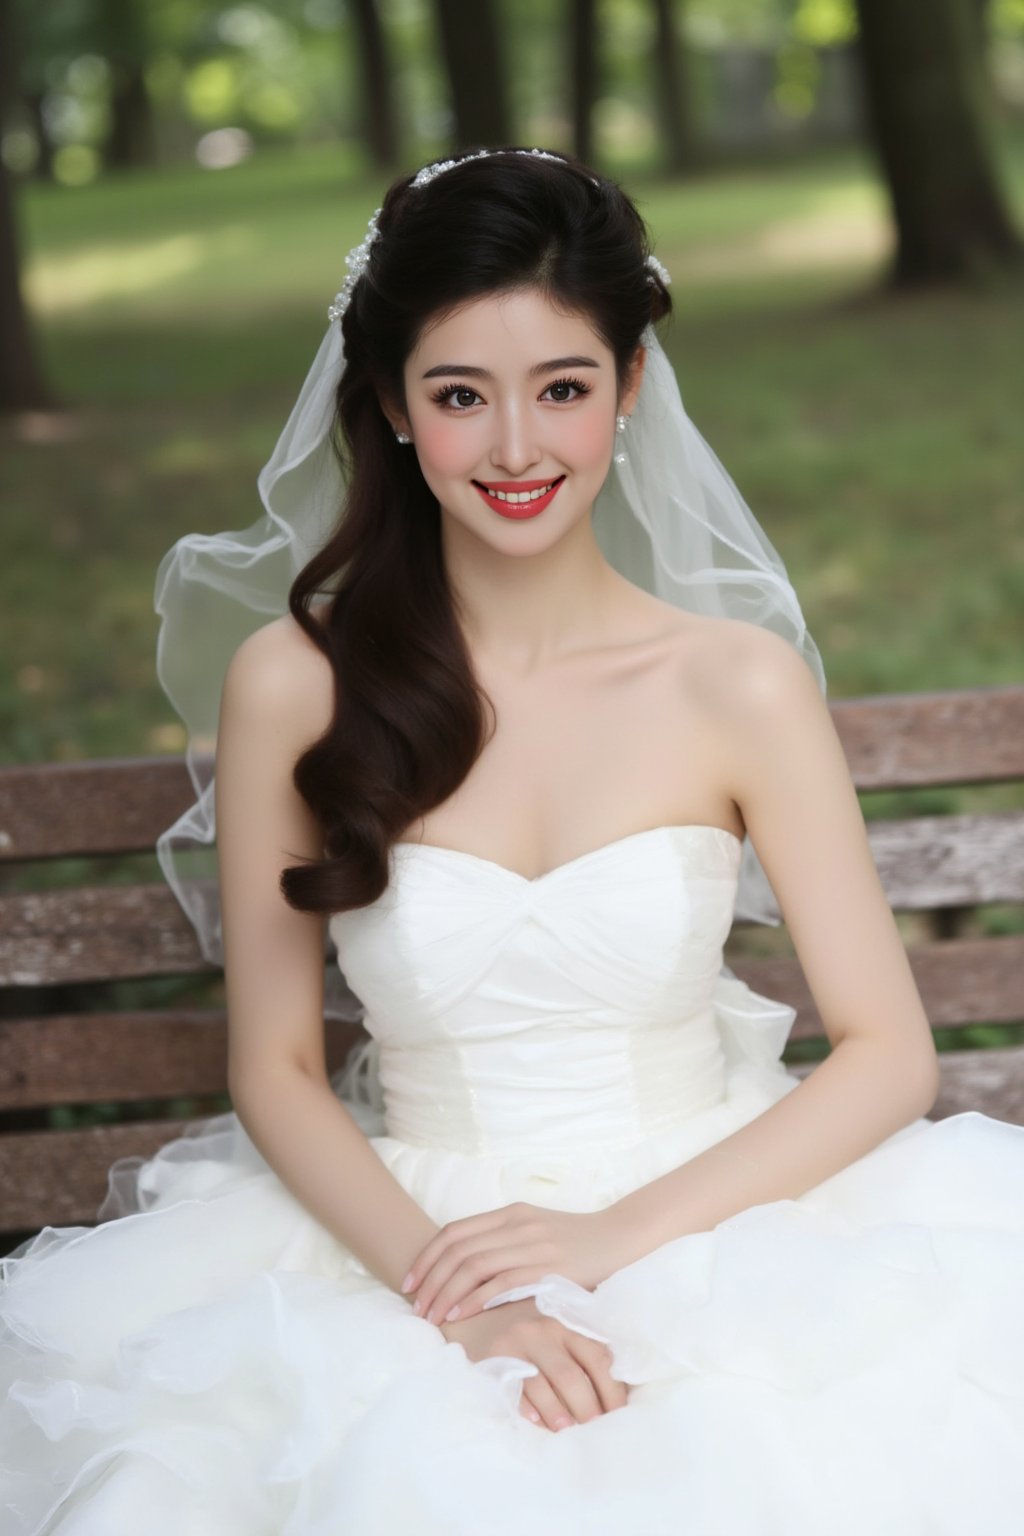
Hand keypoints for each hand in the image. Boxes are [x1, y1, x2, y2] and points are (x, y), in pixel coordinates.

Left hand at [401, 1202, 625, 1325]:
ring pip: (475, 1266)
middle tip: (415, 1306)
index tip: (409, 1281)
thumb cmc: (573, 1240)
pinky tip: (460, 1315)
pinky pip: (502, 1283)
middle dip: (430, 1279)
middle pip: (458, 1249)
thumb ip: (502, 1242)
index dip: (427, 1257)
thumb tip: (459, 1269)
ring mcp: (533, 1244)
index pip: (454, 1232)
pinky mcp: (548, 1267)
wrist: (618, 1238)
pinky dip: (475, 1299)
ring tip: (432, 1316)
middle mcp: (517, 1224)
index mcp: (510, 1213)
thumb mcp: (533, 1231)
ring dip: (447, 1293)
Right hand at [440, 1297, 627, 1431]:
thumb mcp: (557, 1330)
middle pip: (571, 1376)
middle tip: (595, 1429)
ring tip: (568, 1432)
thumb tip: (616, 1391)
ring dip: (557, 1414)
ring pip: (542, 1384)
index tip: (618, 1414)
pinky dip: (527, 1409)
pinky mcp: (494, 1356)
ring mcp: (517, 1342)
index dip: (611, 1389)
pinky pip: (513, 1388)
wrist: (476, 1317)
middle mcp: (543, 1329)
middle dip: (586, 1408)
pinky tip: (536, 1422)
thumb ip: (582, 1348)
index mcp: (566, 1322)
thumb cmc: (528, 1332)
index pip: (598, 1357)